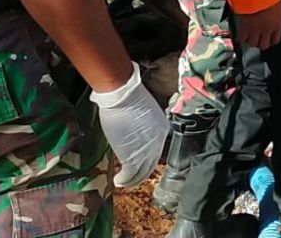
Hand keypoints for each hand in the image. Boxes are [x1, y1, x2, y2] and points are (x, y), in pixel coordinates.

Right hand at [90, 62, 170, 187]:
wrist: (123, 97)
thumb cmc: (129, 100)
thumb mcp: (142, 116)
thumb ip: (142, 129)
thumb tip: (134, 136)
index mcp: (162, 129)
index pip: (156, 150)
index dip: (147, 159)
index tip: (139, 164)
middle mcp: (159, 141)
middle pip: (151, 163)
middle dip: (141, 173)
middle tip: (131, 178)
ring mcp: (147, 150)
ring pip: (142, 172)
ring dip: (132, 180)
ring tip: (122, 183)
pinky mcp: (134, 157)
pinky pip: (131, 174)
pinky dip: (124, 180)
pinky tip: (118, 181)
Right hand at [237, 1, 280, 49]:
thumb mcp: (277, 5)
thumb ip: (275, 14)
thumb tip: (272, 15)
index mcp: (277, 24)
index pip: (275, 40)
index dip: (271, 41)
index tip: (268, 40)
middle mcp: (267, 29)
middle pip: (264, 45)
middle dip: (260, 43)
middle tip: (257, 40)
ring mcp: (256, 30)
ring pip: (252, 43)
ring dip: (250, 41)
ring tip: (248, 38)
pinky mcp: (245, 28)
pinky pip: (242, 38)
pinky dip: (240, 38)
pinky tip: (240, 36)